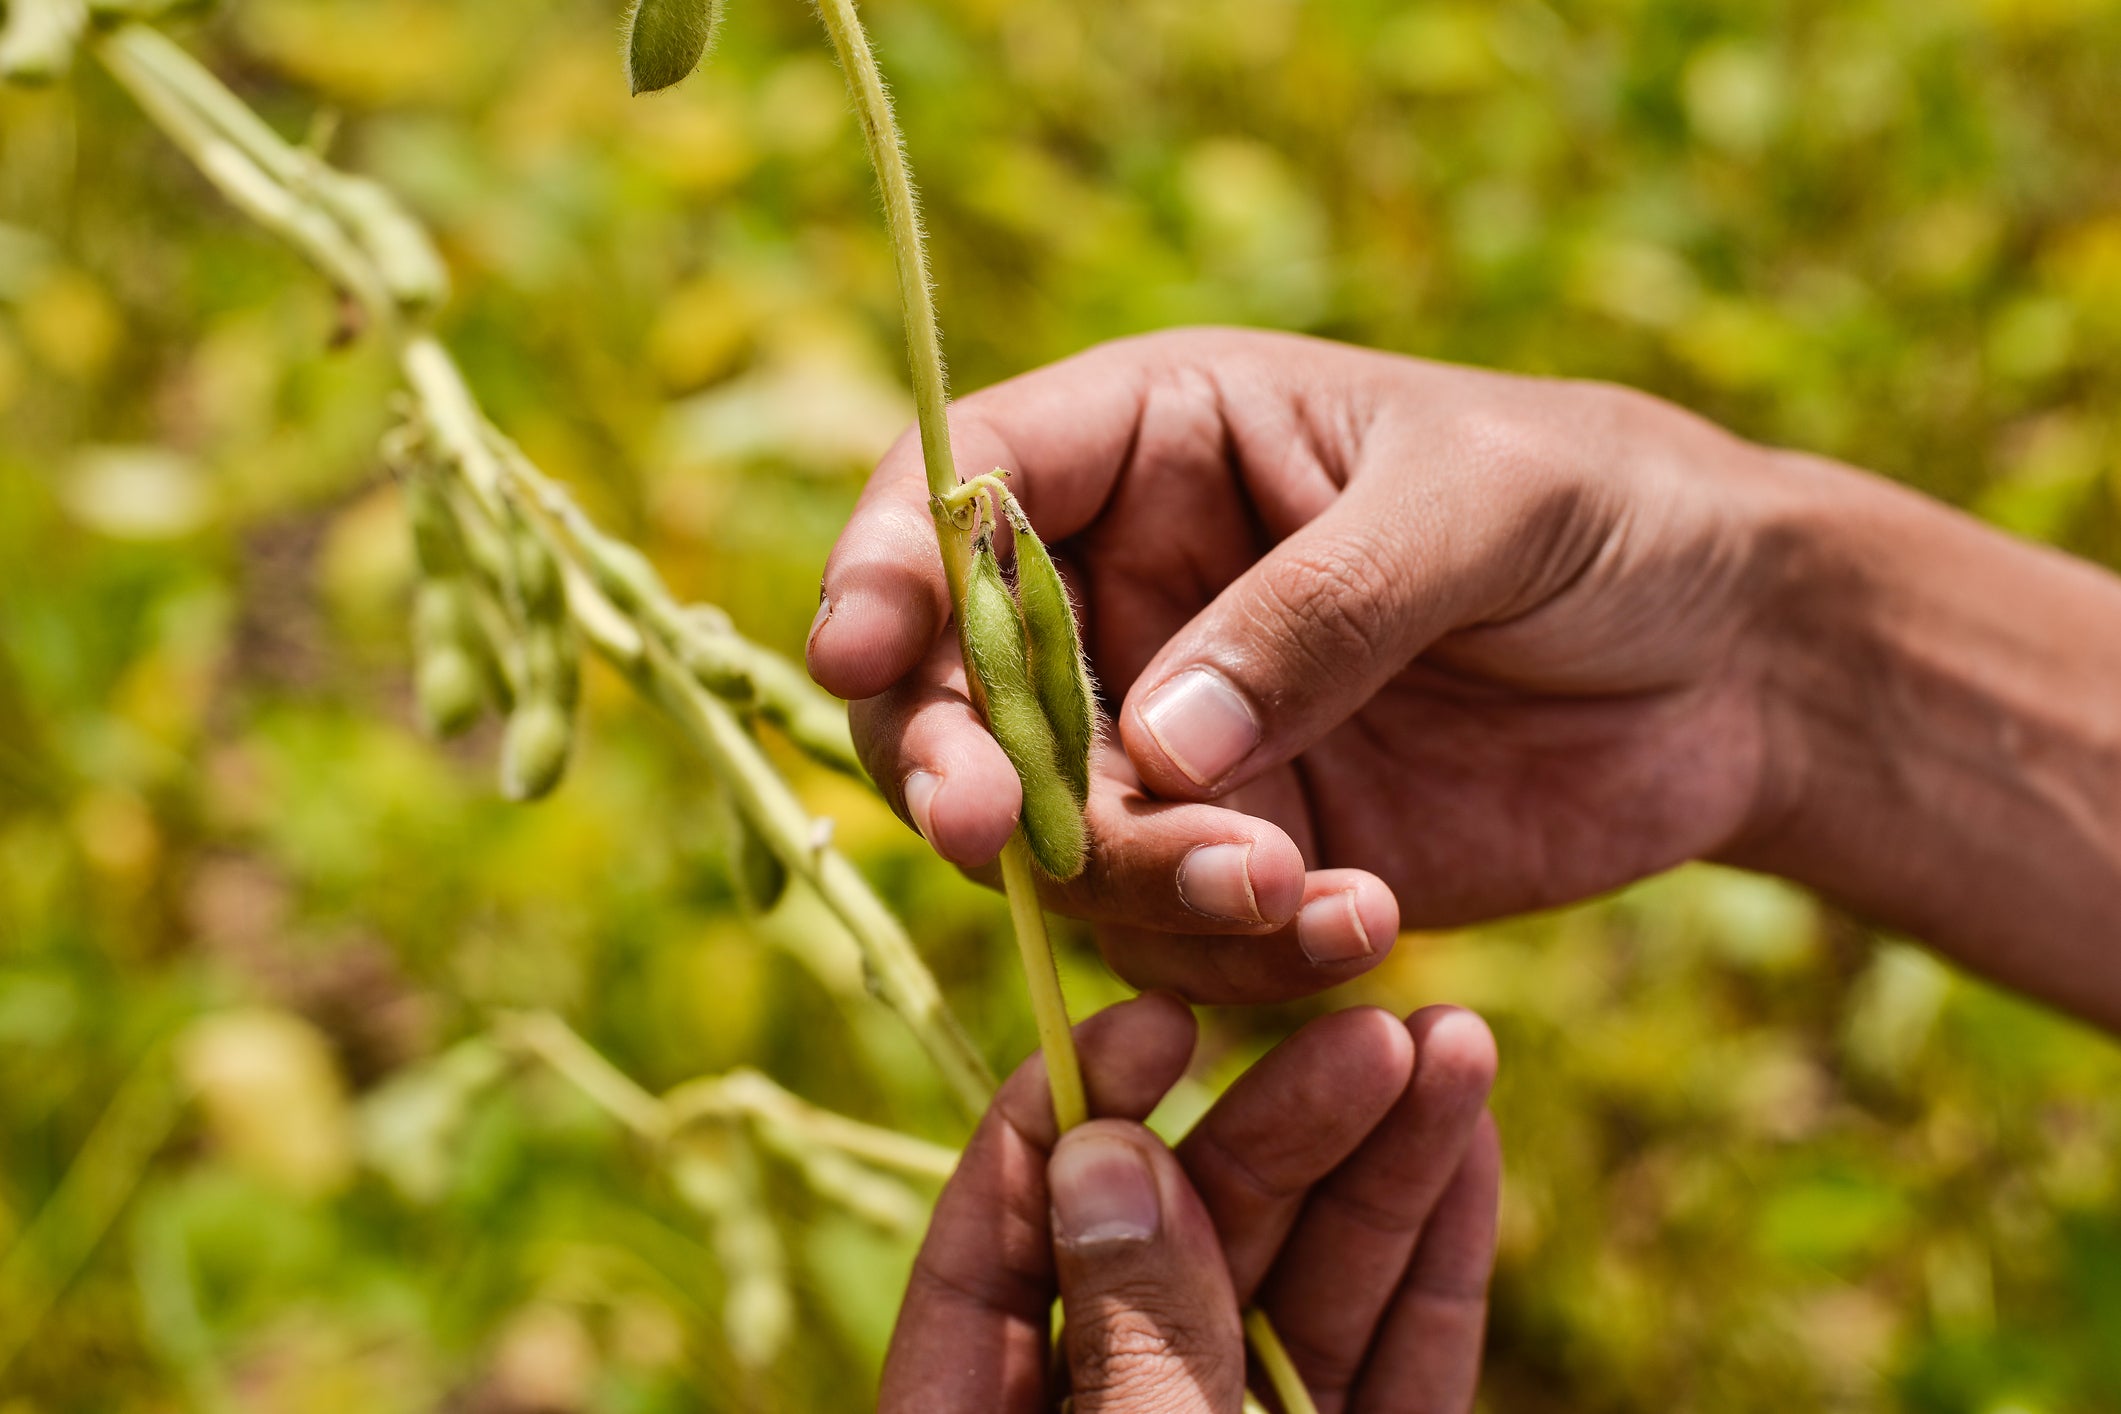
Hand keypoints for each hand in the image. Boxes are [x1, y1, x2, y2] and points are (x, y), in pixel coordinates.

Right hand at [813, 327, 1789, 1001]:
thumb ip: (1317, 609)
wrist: (1733, 666)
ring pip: (1055, 840)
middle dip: (957, 767)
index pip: (961, 484)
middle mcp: (1129, 594)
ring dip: (1138, 886)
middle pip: (951, 686)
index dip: (884, 563)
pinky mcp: (1243, 853)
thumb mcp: (1481, 511)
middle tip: (999, 835)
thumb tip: (1153, 744)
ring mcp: (1175, 738)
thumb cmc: (1611, 515)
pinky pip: (1173, 932)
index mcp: (1155, 445)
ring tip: (1297, 890)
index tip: (861, 649)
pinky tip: (1358, 928)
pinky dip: (1236, 955)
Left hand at [880, 993, 1499, 1412]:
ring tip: (1455, 1042)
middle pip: (1177, 1243)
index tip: (1159, 1018)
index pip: (996, 1248)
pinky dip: (1431, 1270)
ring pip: (1302, 1292)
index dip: (1070, 1116)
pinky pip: (1391, 1368)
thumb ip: (1132, 1344)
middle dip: (1281, 1123)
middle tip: (1371, 1019)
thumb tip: (1107, 1158)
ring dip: (1380, 1166)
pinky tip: (1473, 1150)